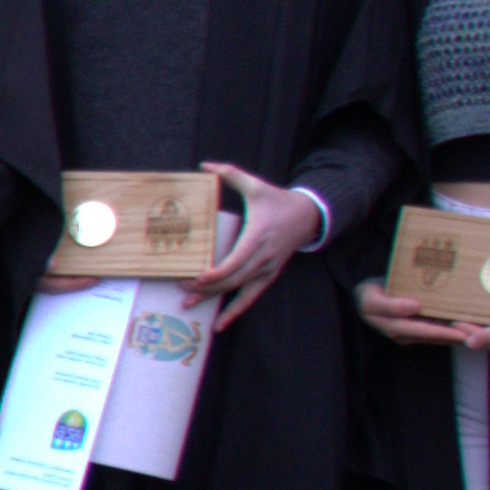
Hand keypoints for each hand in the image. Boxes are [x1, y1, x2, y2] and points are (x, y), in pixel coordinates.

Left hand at [195, 166, 323, 327]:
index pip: (235, 262)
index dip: (215, 274)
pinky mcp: (268, 275)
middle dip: (205, 286)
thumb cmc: (278, 200)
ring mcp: (267, 268)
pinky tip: (220, 325)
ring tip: (188, 305)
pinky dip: (235, 311)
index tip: (195, 278)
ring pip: (238, 291)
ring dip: (214, 300)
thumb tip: (205, 164)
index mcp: (257, 237)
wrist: (309, 215)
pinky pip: (251, 297)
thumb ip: (230, 174)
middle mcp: (262, 257)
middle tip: (180, 286)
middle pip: (232, 280)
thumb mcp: (255, 185)